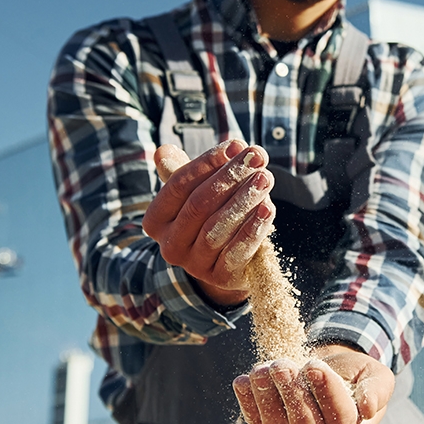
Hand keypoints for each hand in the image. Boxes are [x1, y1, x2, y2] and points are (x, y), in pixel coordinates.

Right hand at [142, 140, 274, 305]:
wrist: (229, 261)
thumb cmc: (213, 215)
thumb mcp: (196, 193)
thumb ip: (184, 172)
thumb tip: (164, 150)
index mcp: (156, 220)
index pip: (178, 185)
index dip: (207, 163)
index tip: (236, 145)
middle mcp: (170, 245)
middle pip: (199, 204)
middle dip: (230, 177)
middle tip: (257, 157)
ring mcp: (194, 265)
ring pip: (218, 227)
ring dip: (244, 199)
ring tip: (266, 177)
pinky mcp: (221, 278)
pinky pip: (237, 251)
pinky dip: (253, 229)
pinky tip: (267, 209)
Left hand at [232, 345, 395, 423]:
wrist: (335, 374)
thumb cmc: (358, 376)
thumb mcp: (376, 377)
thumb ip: (377, 391)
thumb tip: (367, 408)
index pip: (341, 418)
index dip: (327, 393)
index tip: (314, 366)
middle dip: (292, 393)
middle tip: (282, 365)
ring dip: (267, 397)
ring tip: (262, 369)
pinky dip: (248, 403)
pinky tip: (243, 381)